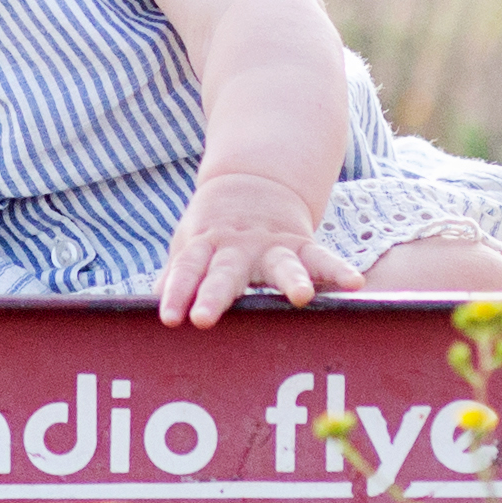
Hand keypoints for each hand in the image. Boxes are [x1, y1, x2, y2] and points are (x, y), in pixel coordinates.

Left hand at [154, 166, 359, 325]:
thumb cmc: (212, 233)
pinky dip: (338, 271)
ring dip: (290, 280)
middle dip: (215, 296)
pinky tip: (355, 285)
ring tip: (301, 297)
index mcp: (204, 247)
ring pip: (281, 264)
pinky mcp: (301, 245)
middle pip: (224, 273)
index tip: (168, 317)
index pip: (186, 270)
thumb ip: (174, 279)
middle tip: (204, 318)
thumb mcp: (187, 248)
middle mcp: (237, 247)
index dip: (175, 292)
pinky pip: (322, 259)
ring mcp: (271, 246)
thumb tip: (145, 313)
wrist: (252, 184)